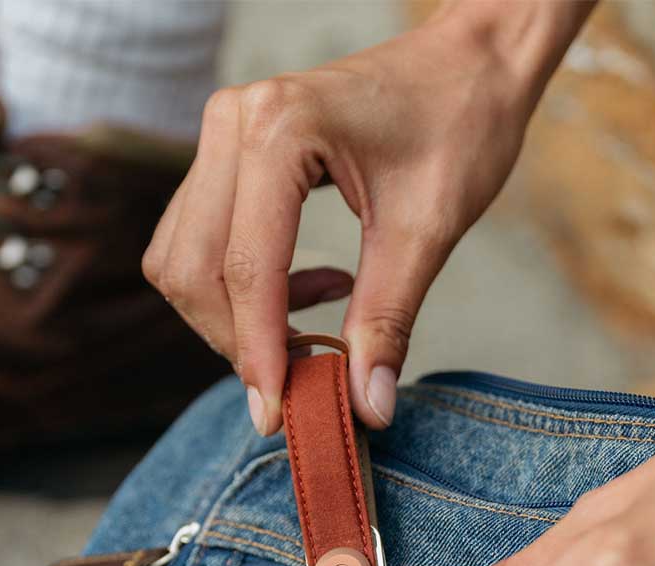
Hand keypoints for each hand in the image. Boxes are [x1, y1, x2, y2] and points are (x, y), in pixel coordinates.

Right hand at [143, 2, 591, 434]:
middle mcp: (233, 123)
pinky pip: (200, 238)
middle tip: (300, 382)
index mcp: (280, 131)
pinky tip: (310, 289)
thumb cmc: (460, 124)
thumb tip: (365, 406)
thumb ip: (387, 321)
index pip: (247, 268)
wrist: (470, 62)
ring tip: (311, 331)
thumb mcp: (428, 231)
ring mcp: (222, 132)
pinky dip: (240, 286)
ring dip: (234, 317)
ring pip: (184, 258)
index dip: (259, 353)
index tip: (277, 415)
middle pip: (194, 269)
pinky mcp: (229, 152)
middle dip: (237, 341)